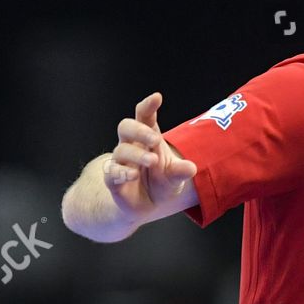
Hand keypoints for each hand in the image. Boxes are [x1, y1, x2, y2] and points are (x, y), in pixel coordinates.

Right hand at [104, 92, 197, 219]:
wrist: (145, 206)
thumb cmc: (160, 183)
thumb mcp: (174, 177)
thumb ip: (180, 172)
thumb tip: (191, 168)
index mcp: (147, 139)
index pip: (144, 117)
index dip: (148, 106)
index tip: (157, 98)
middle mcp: (132, 147)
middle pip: (126, 127)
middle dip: (139, 130)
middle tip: (155, 139)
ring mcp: (120, 162)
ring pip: (120, 150)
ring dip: (137, 154)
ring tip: (153, 161)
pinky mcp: (113, 179)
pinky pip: (111, 172)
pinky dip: (122, 172)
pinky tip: (133, 174)